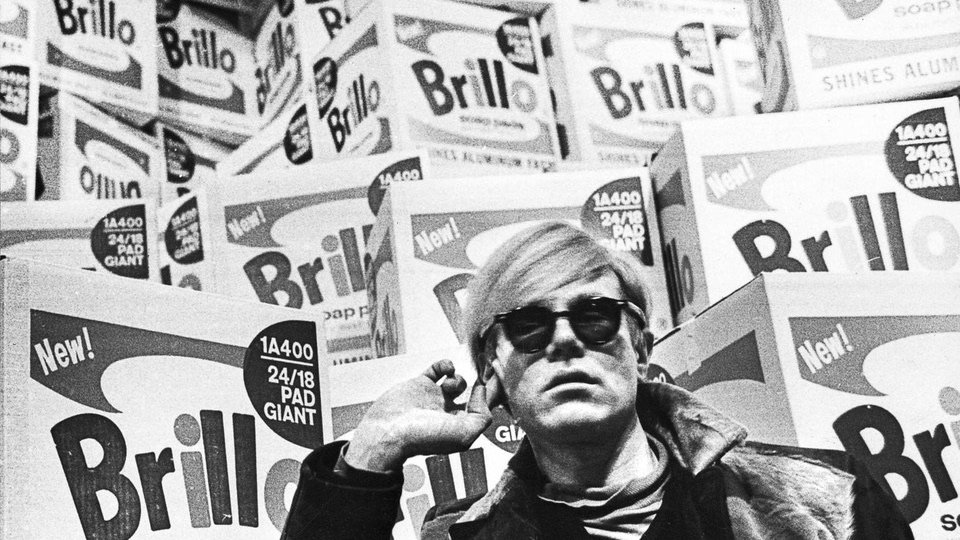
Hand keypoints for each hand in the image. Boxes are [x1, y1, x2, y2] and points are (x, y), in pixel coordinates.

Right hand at [344, 359, 493, 471]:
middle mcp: (447, 412)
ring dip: (459, 377)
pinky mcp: (419, 385)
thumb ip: (481, 416)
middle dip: (478, 383)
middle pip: (470, 394)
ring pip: (455, 381)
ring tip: (452, 383)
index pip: (481, 408)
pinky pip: (437, 370)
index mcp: (459, 426)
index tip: (491, 381)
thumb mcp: (464, 434)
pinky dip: (444, 365)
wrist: (387, 431)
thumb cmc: (422, 438)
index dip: (488, 395)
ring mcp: (433, 398)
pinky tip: (446, 368)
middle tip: (483, 370)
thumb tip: (481, 393)